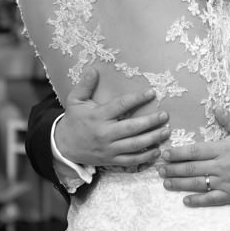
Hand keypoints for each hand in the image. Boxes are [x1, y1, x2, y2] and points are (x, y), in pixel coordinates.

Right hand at [56, 67, 170, 167]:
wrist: (63, 146)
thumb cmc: (73, 121)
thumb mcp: (75, 100)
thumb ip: (85, 85)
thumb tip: (94, 69)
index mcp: (98, 116)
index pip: (121, 105)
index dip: (137, 99)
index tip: (151, 93)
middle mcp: (104, 133)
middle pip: (132, 128)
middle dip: (150, 122)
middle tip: (164, 115)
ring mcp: (108, 149)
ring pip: (134, 145)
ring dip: (152, 139)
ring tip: (166, 131)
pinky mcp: (111, 160)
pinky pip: (131, 161)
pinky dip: (145, 157)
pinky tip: (156, 151)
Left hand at [157, 107, 229, 206]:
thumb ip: (229, 119)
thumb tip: (216, 107)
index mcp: (223, 149)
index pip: (196, 151)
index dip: (178, 153)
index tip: (166, 153)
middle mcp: (221, 166)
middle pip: (192, 168)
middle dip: (173, 169)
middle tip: (158, 168)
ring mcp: (224, 183)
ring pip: (197, 184)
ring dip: (179, 184)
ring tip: (165, 182)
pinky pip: (211, 199)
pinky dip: (197, 201)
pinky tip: (184, 200)